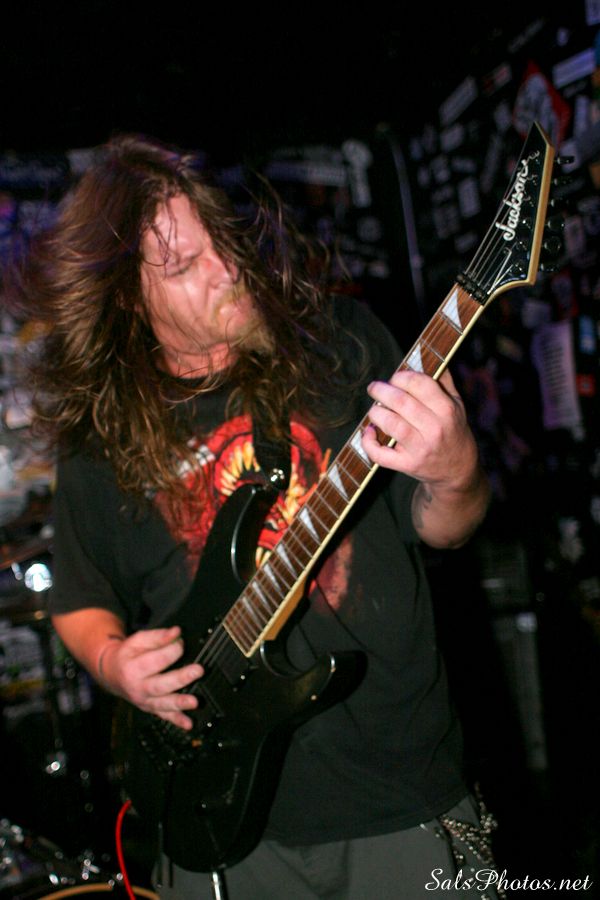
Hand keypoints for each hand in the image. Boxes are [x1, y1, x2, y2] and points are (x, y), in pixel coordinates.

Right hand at [99, 626, 203, 729]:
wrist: (111, 673)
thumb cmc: (127, 655)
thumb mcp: (138, 640)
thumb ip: (158, 636)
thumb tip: (176, 632)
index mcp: (133, 668)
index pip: (157, 659)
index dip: (173, 649)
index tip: (182, 642)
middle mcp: (138, 687)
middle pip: (160, 684)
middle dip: (181, 678)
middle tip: (198, 670)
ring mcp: (144, 700)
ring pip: (163, 704)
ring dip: (180, 703)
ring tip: (195, 701)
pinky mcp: (150, 708)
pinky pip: (164, 716)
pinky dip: (176, 721)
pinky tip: (188, 724)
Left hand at [362, 369, 477, 490]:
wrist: (457, 470)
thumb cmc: (453, 431)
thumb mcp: (457, 405)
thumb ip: (443, 381)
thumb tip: (425, 356)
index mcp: (447, 410)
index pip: (420, 384)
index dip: (402, 376)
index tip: (395, 377)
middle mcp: (435, 429)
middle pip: (401, 402)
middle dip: (381, 391)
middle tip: (374, 388)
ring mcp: (420, 448)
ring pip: (390, 424)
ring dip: (375, 413)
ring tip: (374, 409)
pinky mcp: (407, 465)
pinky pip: (380, 454)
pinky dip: (368, 442)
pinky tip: (369, 431)